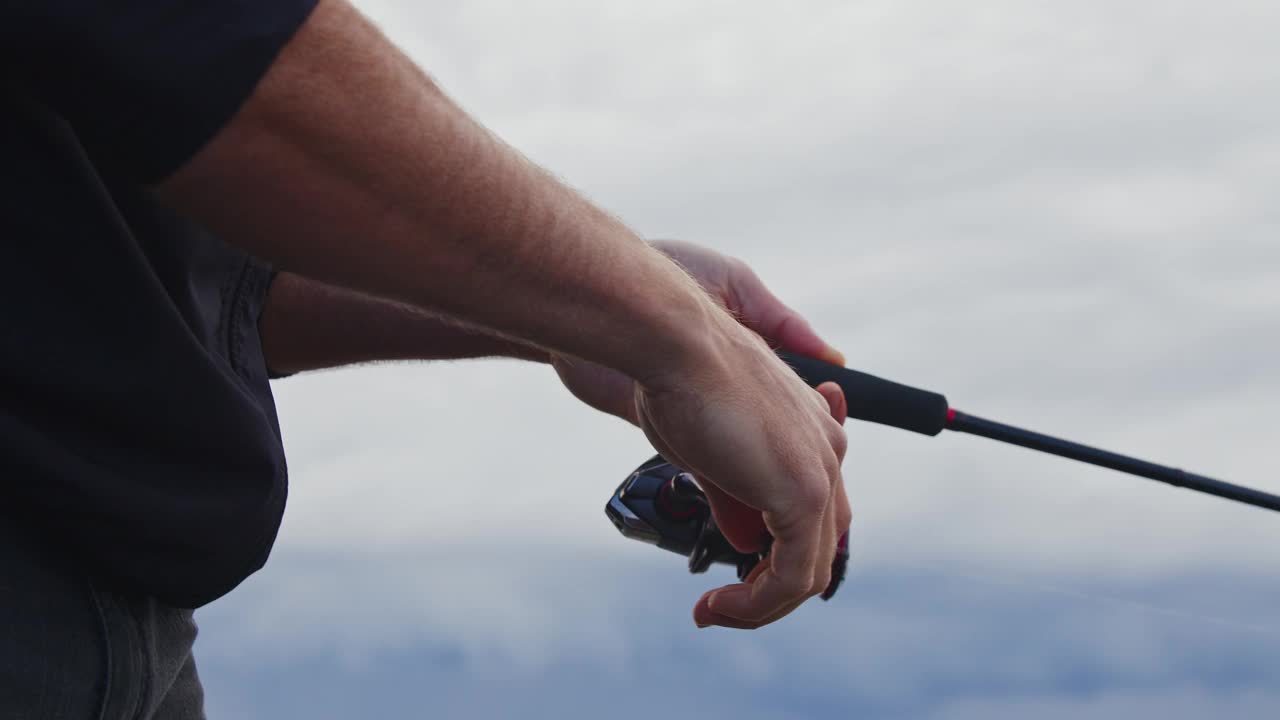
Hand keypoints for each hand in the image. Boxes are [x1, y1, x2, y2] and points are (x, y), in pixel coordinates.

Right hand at [555, 240, 851, 628]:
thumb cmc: (677, 375)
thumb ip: (734, 496)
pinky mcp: (804, 495)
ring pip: (809, 571)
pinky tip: (719, 605)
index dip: (779, 549)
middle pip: (820, 544)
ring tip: (716, 611)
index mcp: (809, 426)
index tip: (735, 572)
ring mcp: (819, 472)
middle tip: (723, 603)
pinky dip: (757, 603)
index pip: (815, 508)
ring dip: (761, 604)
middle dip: (772, 584)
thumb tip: (745, 543)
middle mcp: (826, 448)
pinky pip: (791, 577)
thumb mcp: (708, 449)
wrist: (673, 341)